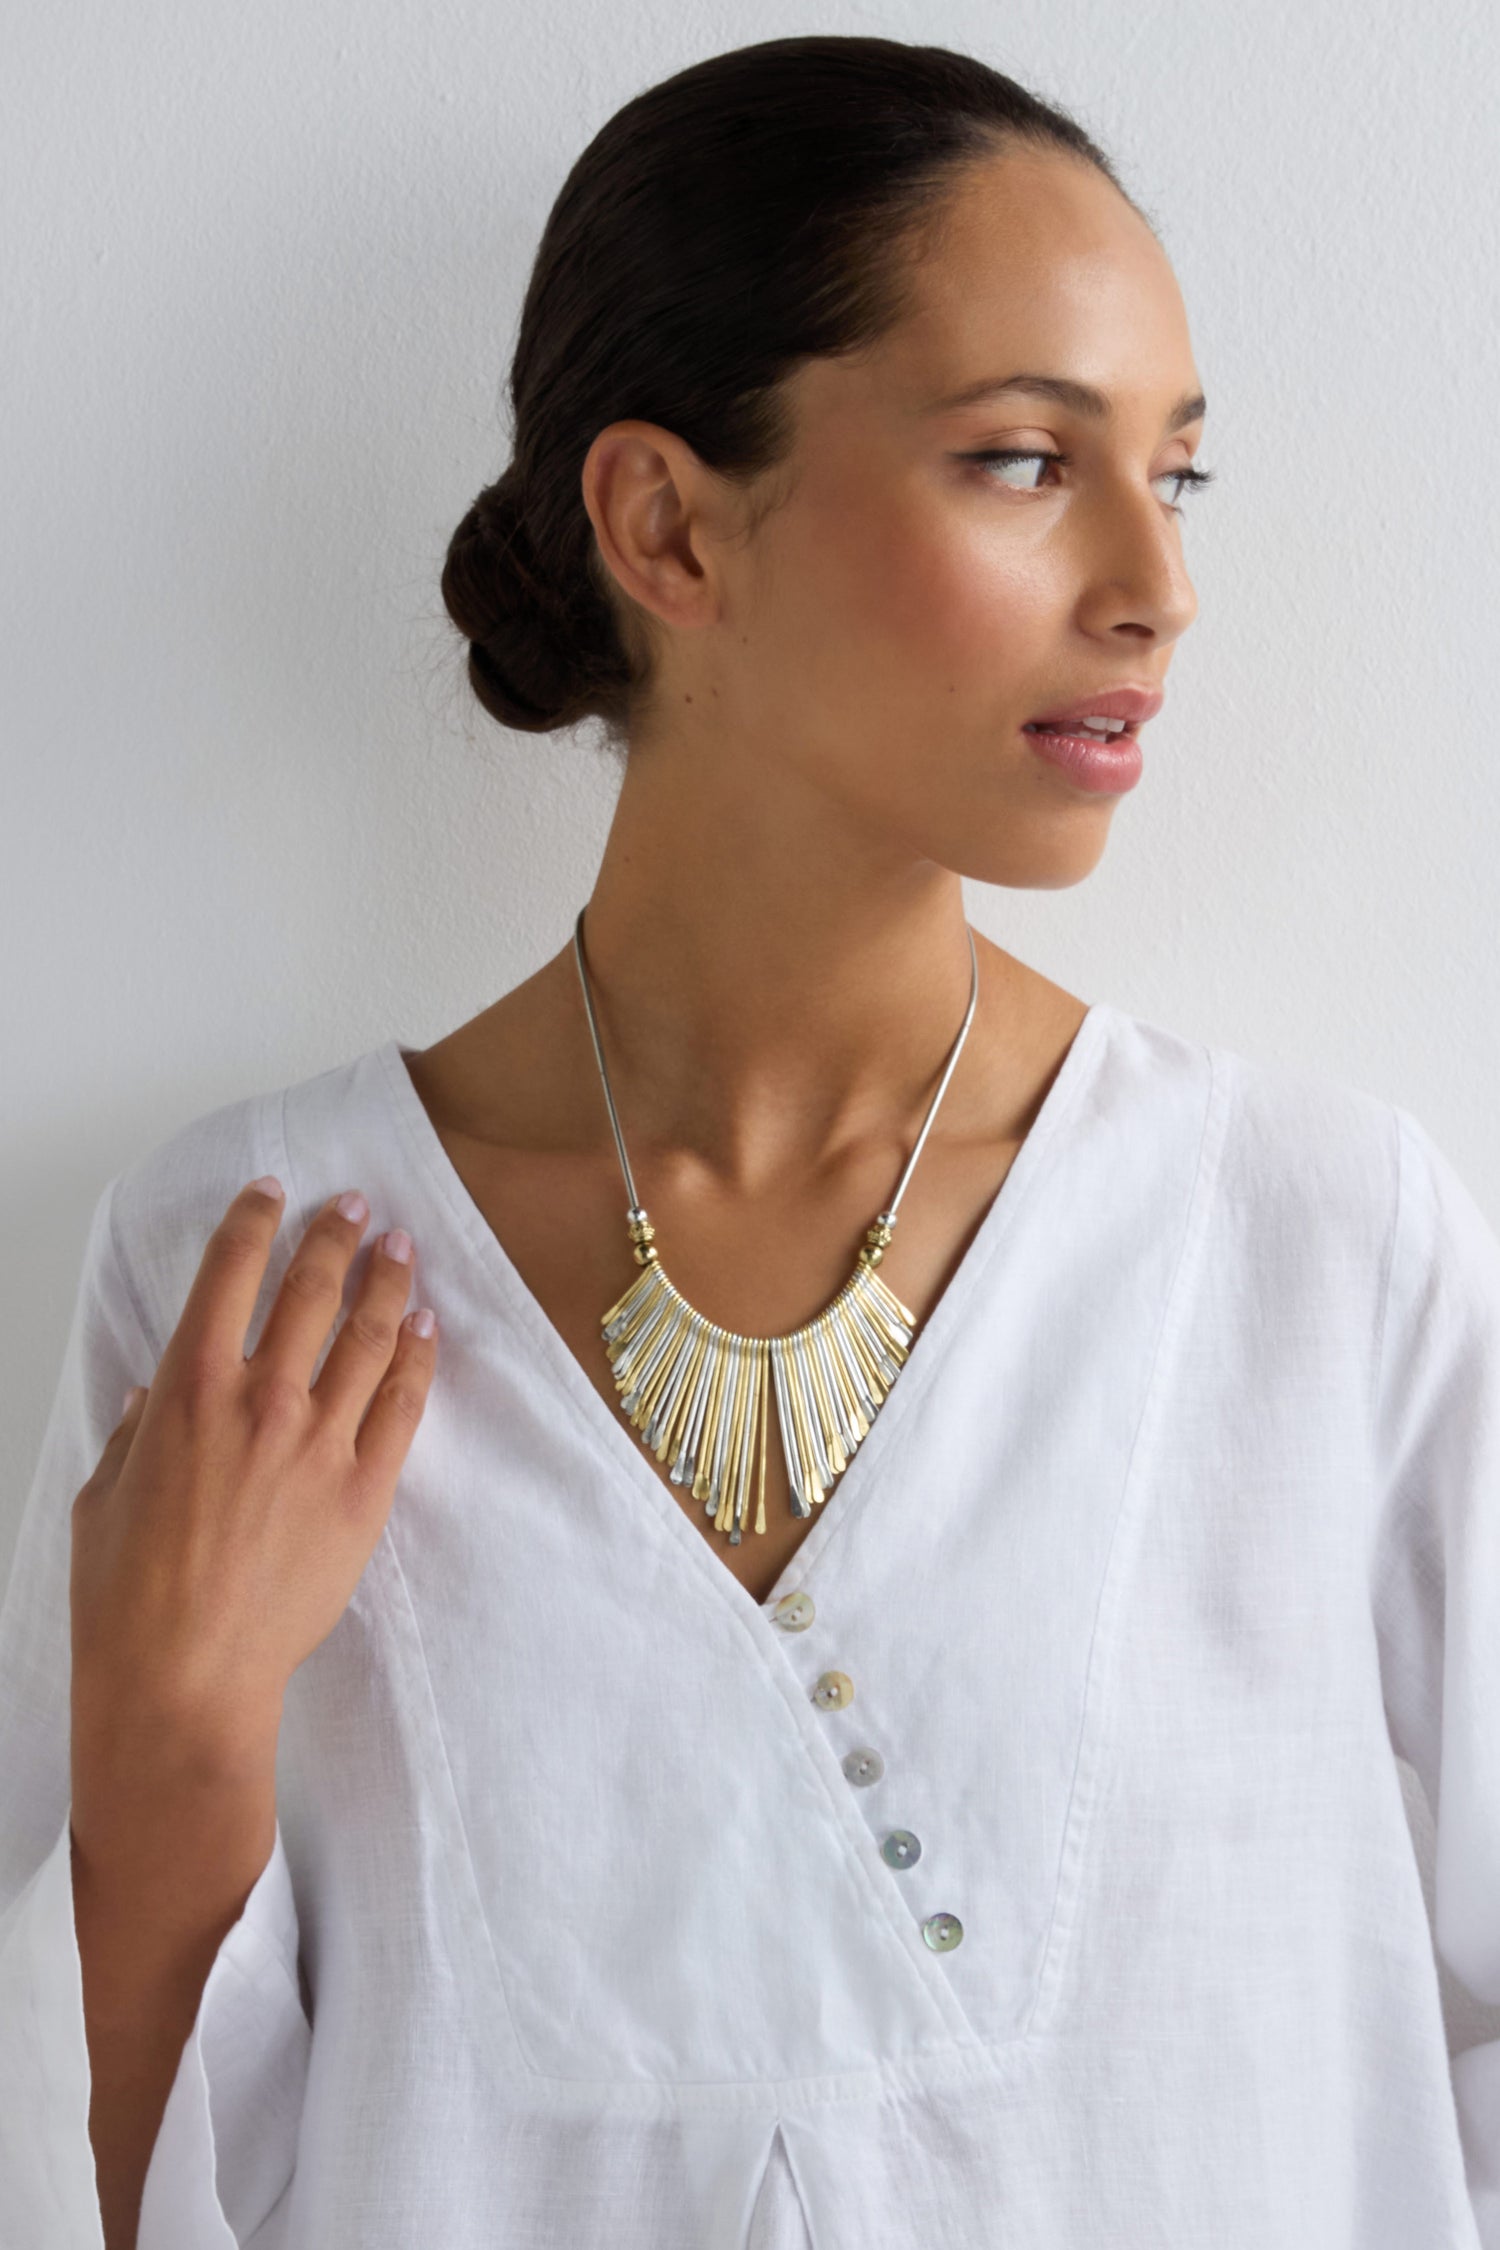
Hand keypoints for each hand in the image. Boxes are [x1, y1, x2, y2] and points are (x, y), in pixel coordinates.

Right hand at [70, 1179, 437, 1761]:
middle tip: (355, 1205)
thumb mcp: (103, 1496)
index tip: (275, 1192)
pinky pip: (402, 1404)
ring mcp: (320, 1443)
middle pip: (311, 1290)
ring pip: (368, 1335)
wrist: (184, 1678)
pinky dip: (417, 1355)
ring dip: (387, 1281)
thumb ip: (134, 1435)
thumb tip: (150, 1397)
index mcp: (186, 1389)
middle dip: (335, 1235)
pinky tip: (425, 1326)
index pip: (229, 1273)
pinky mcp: (364, 1491)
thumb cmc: (126, 1596)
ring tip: (399, 1247)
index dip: (256, 1220)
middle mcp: (260, 1400)